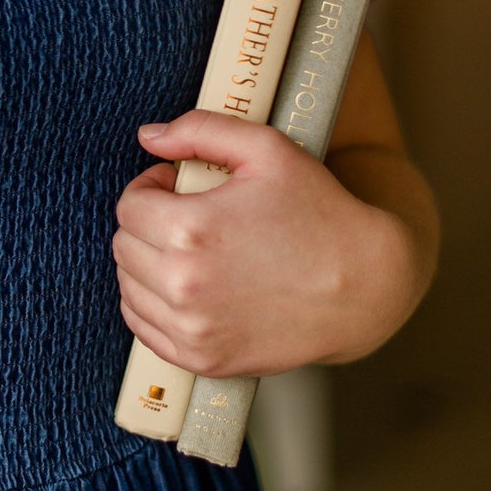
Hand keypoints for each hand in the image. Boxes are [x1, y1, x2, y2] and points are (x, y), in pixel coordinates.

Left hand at [112, 110, 424, 376]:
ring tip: (189, 250)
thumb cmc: (319, 211)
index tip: (178, 187)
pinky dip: (152, 304)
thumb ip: (200, 130)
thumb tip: (148, 136)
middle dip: (147, 224)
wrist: (366, 287)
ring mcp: (192, 329)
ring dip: (147, 264)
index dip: (151, 188)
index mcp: (191, 229)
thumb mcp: (267, 149)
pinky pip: (143, 328)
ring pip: (129, 288)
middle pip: (124, 246)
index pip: (130, 206)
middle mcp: (184, 284)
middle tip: (186, 216)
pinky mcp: (202, 360)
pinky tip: (186, 286)